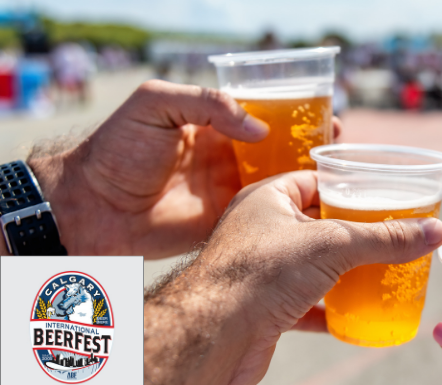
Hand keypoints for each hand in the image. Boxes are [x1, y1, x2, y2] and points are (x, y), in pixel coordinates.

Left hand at [26, 80, 342, 257]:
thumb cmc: (116, 150)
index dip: (296, 114)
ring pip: (278, 179)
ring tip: (342, 173)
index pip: (264, 114)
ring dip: (309, 176)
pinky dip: (290, 210)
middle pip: (280, 147)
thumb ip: (206, 102)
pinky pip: (264, 211)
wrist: (92, 207)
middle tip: (341, 144)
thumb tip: (259, 129)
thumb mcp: (155, 104)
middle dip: (312, 144)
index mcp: (212, 124)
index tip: (327, 115)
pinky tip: (318, 207)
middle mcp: (226, 154)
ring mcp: (227, 188)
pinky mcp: (225, 218)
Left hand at [144, 170, 441, 384]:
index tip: (384, 193)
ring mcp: (264, 272)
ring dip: (348, 272)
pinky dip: (335, 310)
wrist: (211, 337)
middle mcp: (262, 232)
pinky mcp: (267, 309)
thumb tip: (433, 231)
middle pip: (320, 226)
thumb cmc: (257, 274)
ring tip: (386, 271)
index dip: (349, 185)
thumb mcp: (331, 245)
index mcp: (268, 199)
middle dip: (356, 233)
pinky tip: (362, 314)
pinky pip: (309, 305)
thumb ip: (383, 238)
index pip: (315, 181)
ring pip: (316, 267)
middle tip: (394, 235)